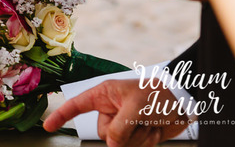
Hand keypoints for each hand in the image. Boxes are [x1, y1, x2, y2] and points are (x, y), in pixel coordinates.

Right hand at [43, 78, 188, 146]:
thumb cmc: (159, 93)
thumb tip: (110, 144)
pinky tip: (155, 129)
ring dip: (138, 138)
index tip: (48, 126)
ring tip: (150, 123)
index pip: (77, 105)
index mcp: (105, 94)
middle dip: (122, 133)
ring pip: (119, 143)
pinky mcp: (137, 134)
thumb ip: (119, 127)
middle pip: (103, 132)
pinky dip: (146, 141)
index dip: (61, 115)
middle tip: (138, 121)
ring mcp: (124, 123)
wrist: (186, 102)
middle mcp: (111, 109)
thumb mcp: (136, 107)